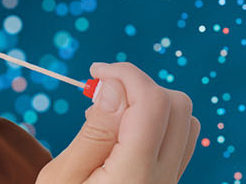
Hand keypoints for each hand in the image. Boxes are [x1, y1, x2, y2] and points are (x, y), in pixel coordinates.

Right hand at [36, 62, 199, 183]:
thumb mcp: (59, 180)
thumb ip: (92, 134)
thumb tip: (116, 89)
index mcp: (133, 179)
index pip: (153, 105)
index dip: (127, 75)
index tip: (96, 72)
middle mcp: (162, 181)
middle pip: (179, 106)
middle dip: (141, 86)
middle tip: (101, 93)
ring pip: (186, 122)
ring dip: (153, 103)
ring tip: (111, 113)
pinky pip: (180, 141)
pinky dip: (157, 122)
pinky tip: (123, 132)